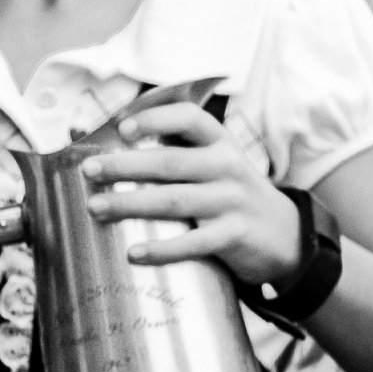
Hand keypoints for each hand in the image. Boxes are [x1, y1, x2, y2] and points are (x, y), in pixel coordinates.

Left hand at [76, 101, 302, 282]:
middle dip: (125, 165)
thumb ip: (170, 151)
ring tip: (97, 208)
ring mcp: (231, 201)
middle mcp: (226, 167)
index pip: (189, 119)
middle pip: (170, 162)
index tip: (123, 128)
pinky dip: (162, 249)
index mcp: (220, 143)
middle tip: (90, 171)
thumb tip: (95, 140)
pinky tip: (134, 252)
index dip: (155, 120)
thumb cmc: (230, 193)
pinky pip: (194, 242)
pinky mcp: (234, 235)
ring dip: (131, 204)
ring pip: (175, 200)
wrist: (283, 233)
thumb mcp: (213, 163)